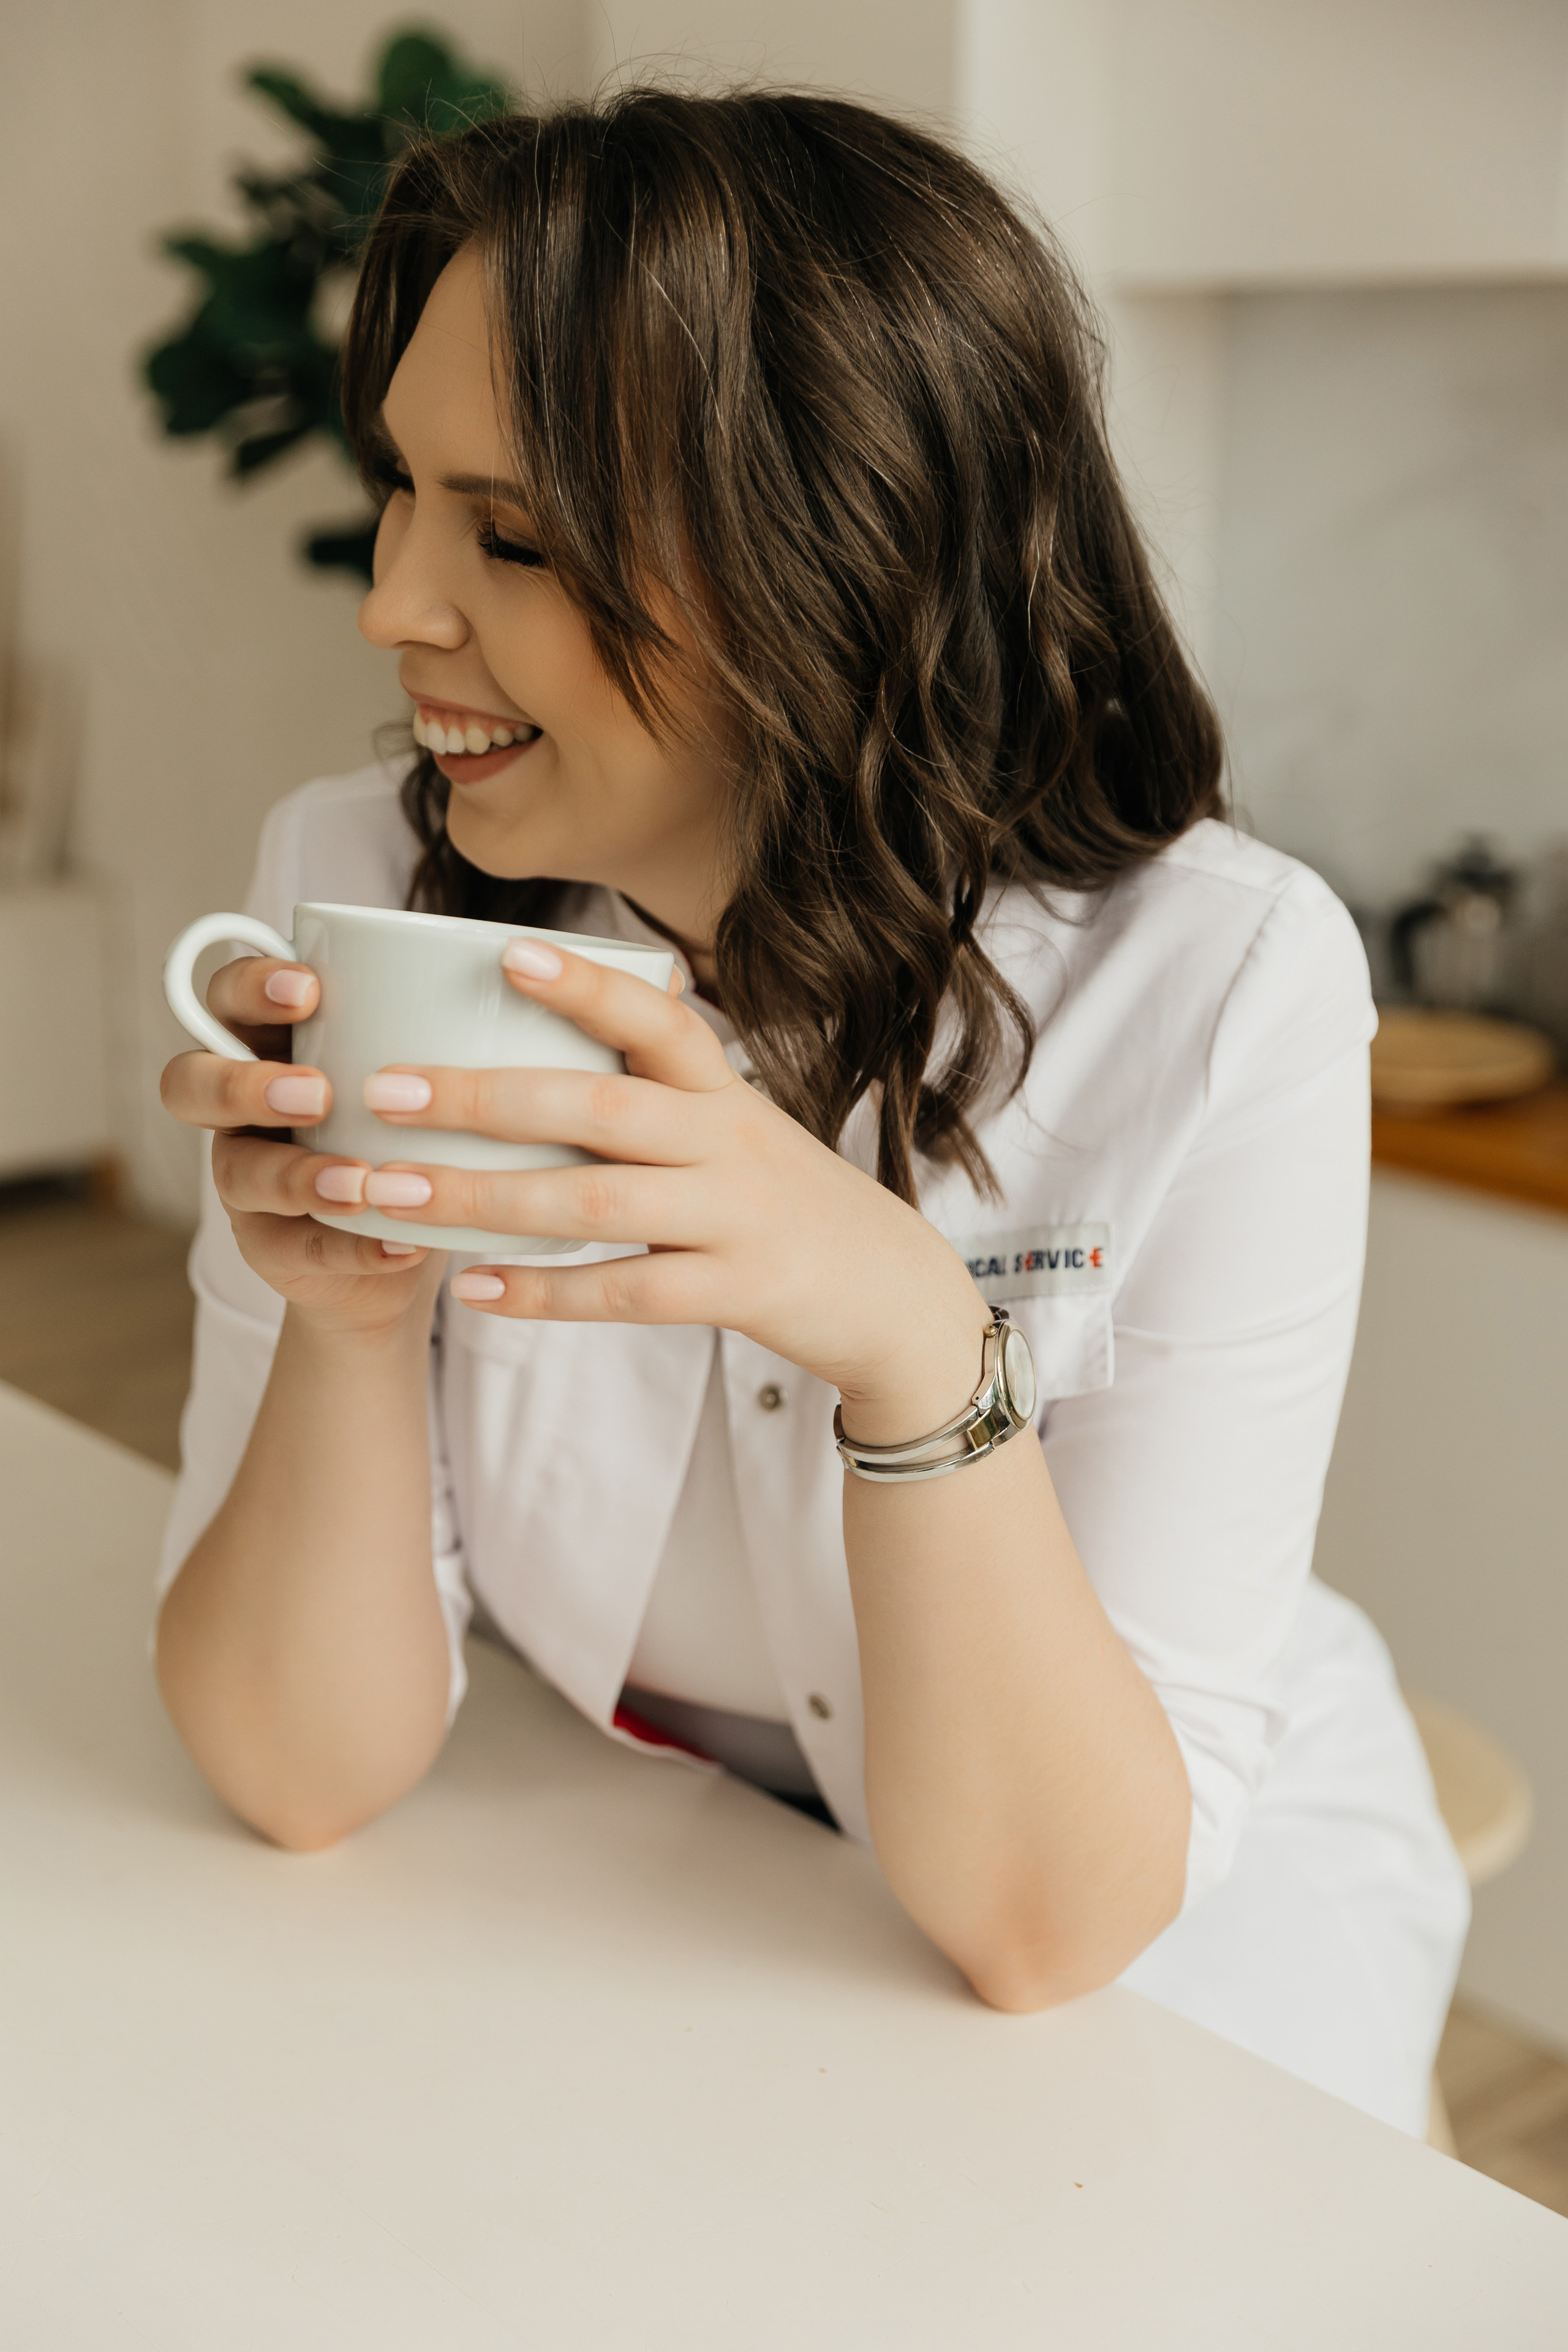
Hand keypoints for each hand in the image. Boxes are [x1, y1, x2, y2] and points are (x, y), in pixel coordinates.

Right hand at [158, 954, 438, 1337]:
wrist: (409, 1238)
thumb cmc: (413, 1127)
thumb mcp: (422, 1071)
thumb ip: (429, 1026)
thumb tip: (511, 958)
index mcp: (269, 1044)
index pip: (225, 997)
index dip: (249, 987)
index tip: (310, 988)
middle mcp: (241, 1108)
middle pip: (190, 1082)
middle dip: (245, 1083)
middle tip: (317, 1093)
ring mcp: (246, 1181)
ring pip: (237, 1173)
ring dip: (298, 1176)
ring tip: (361, 1183)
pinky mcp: (270, 1248)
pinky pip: (294, 1248)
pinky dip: (350, 1247)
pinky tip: (401, 1245)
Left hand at [352, 941, 989, 1430]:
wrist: (893, 1295)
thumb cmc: (787, 1204)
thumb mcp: (738, 1129)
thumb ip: (658, 1093)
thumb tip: (550, 1037)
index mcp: (724, 1091)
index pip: (655, 1017)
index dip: (583, 984)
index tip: (502, 953)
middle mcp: (729, 1141)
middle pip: (598, 1106)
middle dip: (482, 1098)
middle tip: (382, 1089)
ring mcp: (733, 1217)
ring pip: (593, 1200)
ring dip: (482, 1197)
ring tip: (391, 1192)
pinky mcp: (735, 1291)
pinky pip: (623, 1289)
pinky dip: (543, 1291)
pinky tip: (473, 1290)